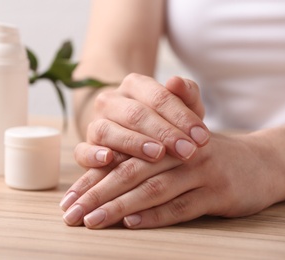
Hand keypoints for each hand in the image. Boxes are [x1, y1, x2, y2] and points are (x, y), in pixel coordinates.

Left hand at [61, 133, 284, 228]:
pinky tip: (132, 223)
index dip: (92, 177)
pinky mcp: (218, 192)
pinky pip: (181, 206)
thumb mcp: (184, 138)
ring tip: (92, 221)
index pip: (122, 158)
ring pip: (153, 190)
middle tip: (71, 214)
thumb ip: (153, 133)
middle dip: (97, 194)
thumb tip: (126, 129)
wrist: (262, 162)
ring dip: (119, 207)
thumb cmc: (209, 155)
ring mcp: (200, 172)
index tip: (69, 198)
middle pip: (131, 172)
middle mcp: (181, 153)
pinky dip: (155, 215)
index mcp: (166, 139)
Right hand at [74, 73, 209, 167]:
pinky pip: (82, 150)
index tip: (202, 139)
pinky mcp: (85, 146)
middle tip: (188, 151)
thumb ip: (186, 95)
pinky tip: (108, 159)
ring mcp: (95, 123)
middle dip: (164, 133)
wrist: (130, 130)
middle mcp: (111, 100)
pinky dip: (93, 155)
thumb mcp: (181, 109)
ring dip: (133, 143)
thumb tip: (175, 81)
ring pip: (108, 130)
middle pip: (135, 113)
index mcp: (135, 85)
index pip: (159, 97)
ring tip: (157, 154)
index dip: (182, 117)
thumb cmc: (164, 122)